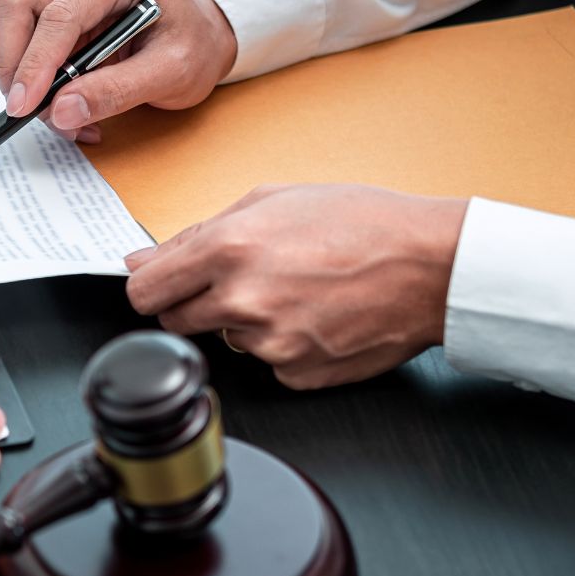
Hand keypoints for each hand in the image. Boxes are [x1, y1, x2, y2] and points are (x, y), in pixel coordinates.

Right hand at [0, 0, 236, 142]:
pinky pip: (25, 38)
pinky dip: (33, 76)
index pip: (60, 14)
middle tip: (29, 112)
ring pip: (12, 20)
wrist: (200, 34)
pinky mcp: (56, 4)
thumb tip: (61, 111)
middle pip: (18, 5)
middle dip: (15, 65)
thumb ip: (117, 92)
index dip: (35, 64)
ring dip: (21, 74)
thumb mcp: (171, 74)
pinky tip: (63, 100)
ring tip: (58, 112)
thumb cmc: (193, 44)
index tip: (25, 107)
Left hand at [125, 184, 466, 388]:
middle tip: (242, 280)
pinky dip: (283, 345)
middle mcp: (243, 301)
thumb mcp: (272, 201)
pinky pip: (267, 363)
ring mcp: (269, 344)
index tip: (163, 285)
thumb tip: (141, 260)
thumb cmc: (363, 224)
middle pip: (176, 322)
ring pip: (226, 340)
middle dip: (196, 303)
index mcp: (229, 249)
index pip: (145, 291)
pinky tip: (315, 316)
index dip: (152, 287)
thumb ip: (196, 234)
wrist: (434, 267)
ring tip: (295, 290)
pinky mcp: (296, 374)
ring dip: (246, 321)